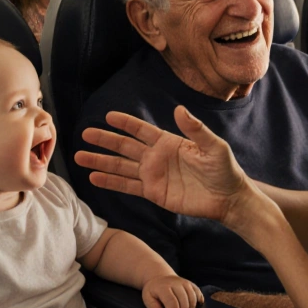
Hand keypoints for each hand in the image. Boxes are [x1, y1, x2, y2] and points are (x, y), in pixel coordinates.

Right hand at [75, 107, 251, 224]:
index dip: (125, 123)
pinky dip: (110, 182)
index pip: (141, 130)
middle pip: (124, 147)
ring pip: (121, 166)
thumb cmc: (224, 169)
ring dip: (101, 162)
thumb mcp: (213, 146)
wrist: (227, 198)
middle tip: (84, 134)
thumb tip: (179, 109)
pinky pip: (127, 186)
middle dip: (104, 141)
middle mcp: (156, 157)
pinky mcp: (153, 193)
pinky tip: (94, 177)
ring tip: (79, 157)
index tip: (108, 116)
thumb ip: (195, 129)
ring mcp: (153, 175)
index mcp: (168, 142)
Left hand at [141, 275, 203, 307]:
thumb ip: (152, 307)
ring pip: (192, 296)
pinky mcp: (190, 283)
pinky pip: (198, 291)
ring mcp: (184, 282)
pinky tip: (197, 305)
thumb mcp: (147, 297)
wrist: (159, 277)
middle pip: (184, 300)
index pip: (171, 302)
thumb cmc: (153, 290)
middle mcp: (175, 283)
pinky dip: (199, 299)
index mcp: (163, 287)